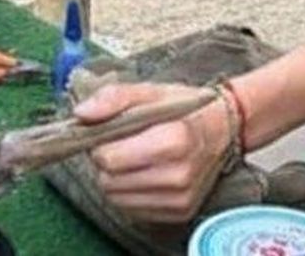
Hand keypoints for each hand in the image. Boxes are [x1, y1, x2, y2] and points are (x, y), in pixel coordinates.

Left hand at [75, 82, 232, 222]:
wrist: (222, 130)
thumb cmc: (183, 109)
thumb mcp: (149, 92)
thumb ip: (113, 98)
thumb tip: (82, 114)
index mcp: (172, 140)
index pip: (109, 159)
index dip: (100, 145)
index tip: (110, 134)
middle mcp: (179, 175)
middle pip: (109, 181)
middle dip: (106, 162)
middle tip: (120, 145)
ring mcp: (180, 198)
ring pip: (117, 198)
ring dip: (115, 179)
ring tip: (132, 159)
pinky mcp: (180, 212)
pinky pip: (133, 210)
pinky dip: (129, 193)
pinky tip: (142, 174)